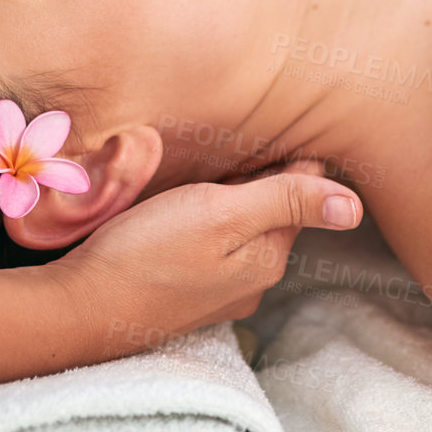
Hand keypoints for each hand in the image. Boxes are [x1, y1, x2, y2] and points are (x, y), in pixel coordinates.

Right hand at [50, 169, 361, 362]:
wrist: (77, 308)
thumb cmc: (145, 253)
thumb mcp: (221, 214)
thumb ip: (286, 203)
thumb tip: (354, 207)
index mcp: (269, 258)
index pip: (302, 195)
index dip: (289, 155)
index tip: (269, 123)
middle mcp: (252, 281)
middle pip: (272, 212)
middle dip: (259, 177)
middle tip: (231, 138)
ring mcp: (217, 291)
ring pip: (240, 228)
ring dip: (229, 198)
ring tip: (204, 166)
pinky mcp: (183, 292)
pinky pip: (210, 245)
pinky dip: (203, 220)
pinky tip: (178, 205)